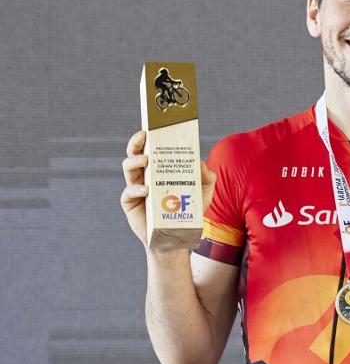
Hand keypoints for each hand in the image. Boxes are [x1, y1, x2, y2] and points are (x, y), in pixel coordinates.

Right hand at [121, 129, 215, 246]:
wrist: (177, 237)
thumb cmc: (187, 212)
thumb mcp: (203, 194)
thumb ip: (207, 178)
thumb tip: (201, 163)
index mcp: (160, 169)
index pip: (151, 149)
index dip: (148, 137)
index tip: (152, 126)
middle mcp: (145, 175)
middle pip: (134, 153)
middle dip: (137, 142)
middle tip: (144, 136)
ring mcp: (136, 188)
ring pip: (128, 168)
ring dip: (135, 161)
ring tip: (146, 160)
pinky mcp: (130, 203)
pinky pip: (129, 192)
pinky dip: (137, 188)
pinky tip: (147, 189)